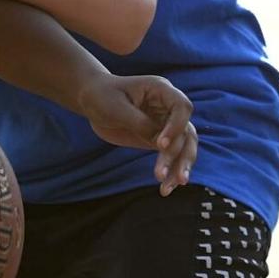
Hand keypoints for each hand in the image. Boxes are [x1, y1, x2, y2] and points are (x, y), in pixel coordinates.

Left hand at [76, 74, 197, 195]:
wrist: (91, 99)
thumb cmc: (102, 96)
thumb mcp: (116, 107)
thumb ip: (139, 123)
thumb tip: (159, 143)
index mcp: (160, 89)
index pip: (182, 107)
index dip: (176, 126)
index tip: (159, 144)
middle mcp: (168, 107)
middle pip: (186, 131)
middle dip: (179, 155)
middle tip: (166, 175)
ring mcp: (165, 124)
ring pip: (184, 147)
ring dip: (179, 167)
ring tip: (167, 187)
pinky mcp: (158, 139)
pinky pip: (171, 157)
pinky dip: (170, 172)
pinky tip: (165, 188)